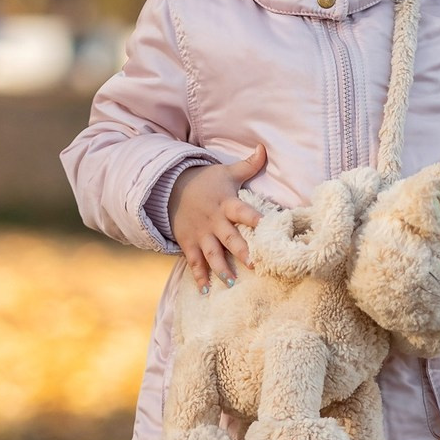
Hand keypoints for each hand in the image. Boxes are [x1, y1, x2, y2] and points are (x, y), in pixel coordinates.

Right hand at [168, 144, 266, 292]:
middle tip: (254, 265)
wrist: (170, 188)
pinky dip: (199, 276)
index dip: (256, 219)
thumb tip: (264, 148)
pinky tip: (205, 291)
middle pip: (229, 237)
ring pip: (211, 253)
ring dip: (221, 268)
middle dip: (241, 251)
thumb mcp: (226, 172)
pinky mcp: (188, 242)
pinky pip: (194, 261)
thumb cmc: (205, 181)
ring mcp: (200, 234)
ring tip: (231, 282)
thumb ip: (248, 165)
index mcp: (227, 203)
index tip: (269, 228)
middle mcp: (214, 221)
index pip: (244, 211)